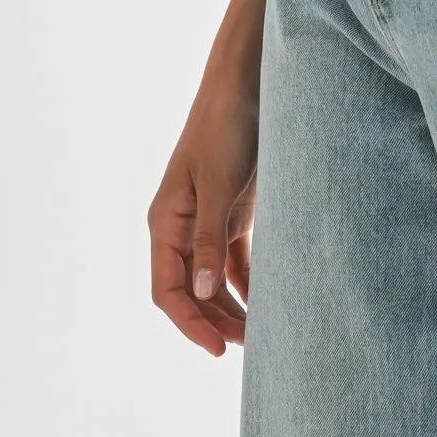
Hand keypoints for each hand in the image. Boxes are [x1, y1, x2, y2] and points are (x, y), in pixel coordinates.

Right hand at [149, 75, 257, 355]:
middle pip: (191, 291)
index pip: (168, 289)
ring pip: (212, 281)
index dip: (189, 323)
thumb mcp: (219, 186)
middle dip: (215, 322)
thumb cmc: (225, 128)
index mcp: (166, 223)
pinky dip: (249, 283)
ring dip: (232, 308)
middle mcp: (181, 227)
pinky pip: (234, 261)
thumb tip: (203, 292)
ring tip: (262, 332)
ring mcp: (206, 221)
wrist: (246, 86)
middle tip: (251, 346)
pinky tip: (271, 301)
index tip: (218, 350)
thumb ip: (210, 240)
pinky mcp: (232, 213)